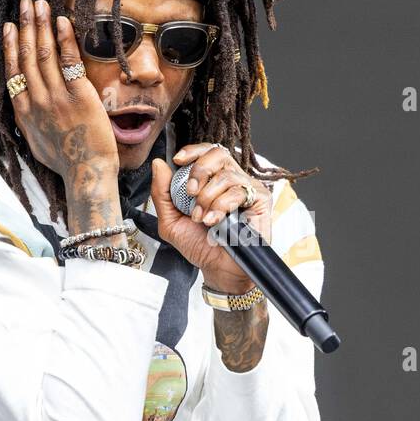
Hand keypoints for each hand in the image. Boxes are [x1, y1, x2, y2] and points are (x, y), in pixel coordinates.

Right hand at [3, 0, 117, 179]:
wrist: (86, 173)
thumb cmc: (65, 161)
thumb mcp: (36, 142)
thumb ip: (30, 121)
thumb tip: (25, 110)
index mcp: (24, 112)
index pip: (12, 71)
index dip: (9, 45)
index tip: (8, 26)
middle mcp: (36, 100)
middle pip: (26, 55)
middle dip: (24, 25)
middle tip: (25, 2)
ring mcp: (56, 97)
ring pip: (43, 53)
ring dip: (41, 25)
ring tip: (39, 4)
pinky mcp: (79, 95)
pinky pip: (70, 61)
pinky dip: (64, 38)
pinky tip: (61, 21)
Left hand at [149, 143, 272, 293]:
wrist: (217, 269)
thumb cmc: (199, 246)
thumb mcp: (171, 220)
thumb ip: (161, 193)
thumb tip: (159, 164)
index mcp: (212, 180)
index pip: (206, 152)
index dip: (193, 151)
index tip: (179, 160)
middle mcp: (231, 180)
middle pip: (217, 154)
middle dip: (198, 172)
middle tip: (191, 194)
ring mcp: (247, 188)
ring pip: (225, 176)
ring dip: (207, 198)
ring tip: (202, 219)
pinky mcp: (260, 199)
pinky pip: (238, 191)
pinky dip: (221, 206)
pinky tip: (215, 222)